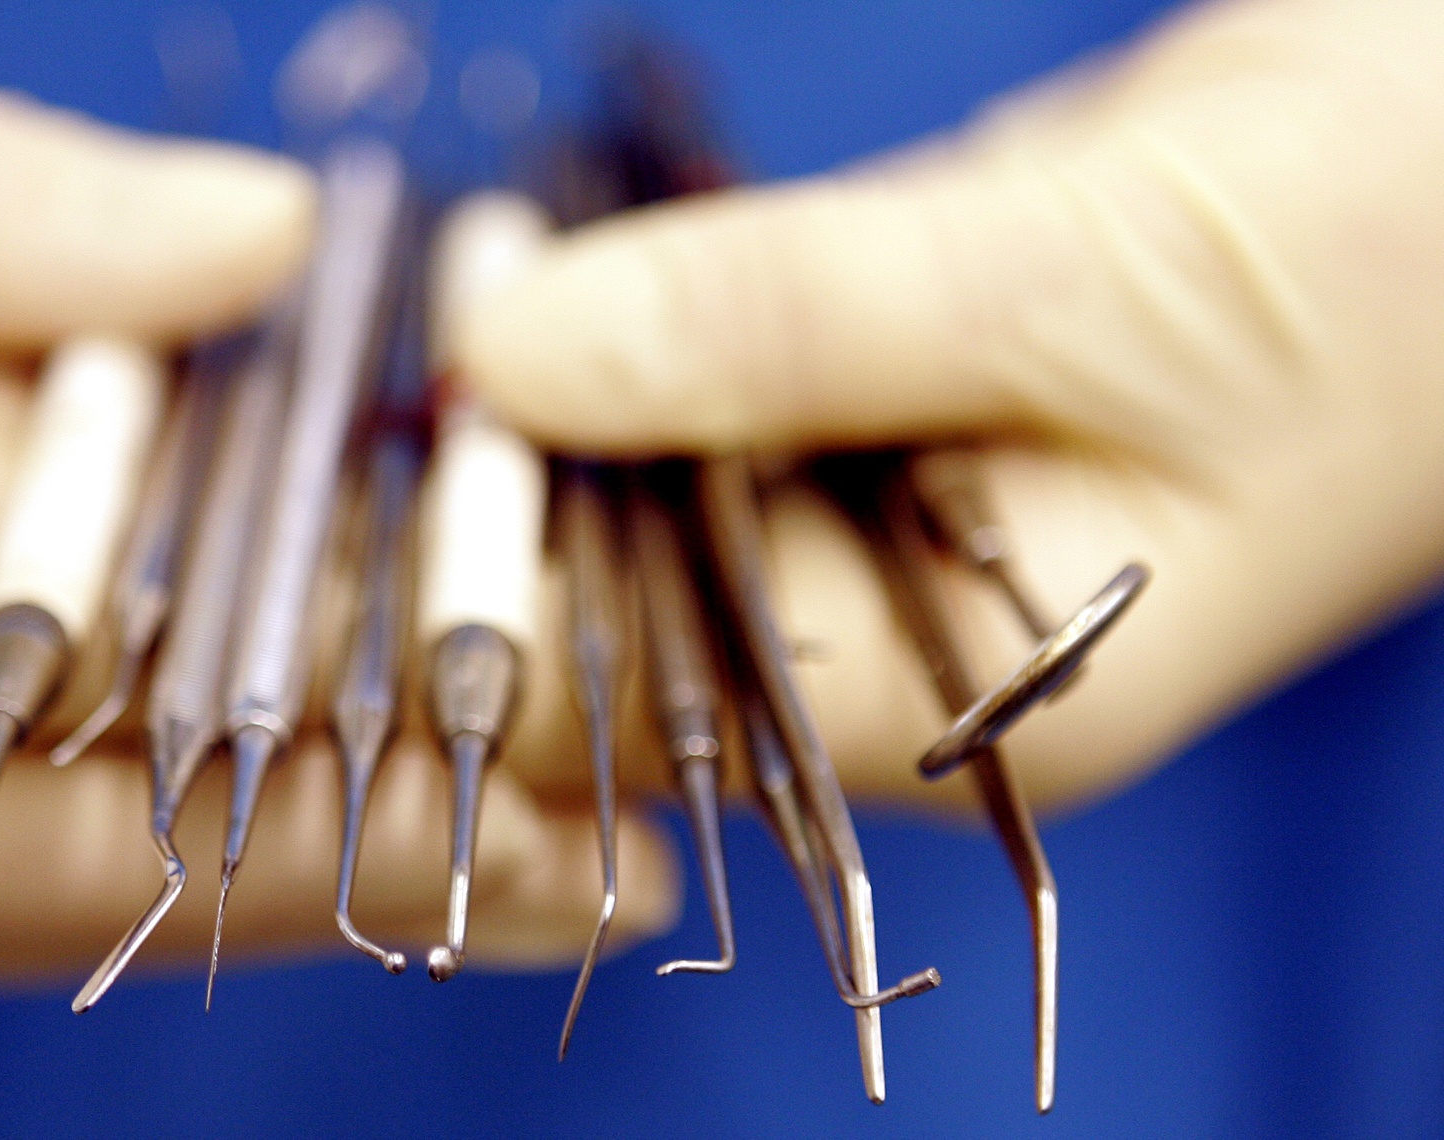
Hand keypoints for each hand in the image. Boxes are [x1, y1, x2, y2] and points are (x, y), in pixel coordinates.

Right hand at [0, 0, 672, 980]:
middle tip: (621, 831)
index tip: (573, 877)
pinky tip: (303, 600)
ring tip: (534, 738)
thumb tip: (270, 258)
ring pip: (24, 757)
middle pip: (66, 853)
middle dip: (347, 844)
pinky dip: (139, 619)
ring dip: (268, 737)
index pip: (25, 865)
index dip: (306, 878)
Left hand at [460, 0, 1443, 811]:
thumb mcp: (1073, 292)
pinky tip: (537, 268)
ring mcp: (898, 512)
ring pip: (669, 482)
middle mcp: (914, 639)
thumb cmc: (1380, 256)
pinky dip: (638, 322)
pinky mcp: (892, 392)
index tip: (394, 494)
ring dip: (562, 394)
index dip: (513, 619)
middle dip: (521, 493)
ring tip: (447, 298)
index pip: (673, 715)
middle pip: (649, 606)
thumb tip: (517, 354)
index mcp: (971, 709)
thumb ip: (788, 326)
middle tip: (394, 368)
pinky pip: (722, 381)